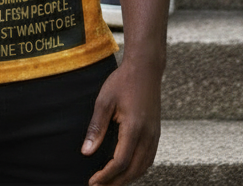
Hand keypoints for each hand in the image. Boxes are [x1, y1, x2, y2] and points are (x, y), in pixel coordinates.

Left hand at [84, 61, 161, 185]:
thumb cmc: (123, 81)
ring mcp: (154, 134)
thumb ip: (96, 128)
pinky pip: (149, 158)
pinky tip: (127, 170)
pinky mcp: (156, 132)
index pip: (120, 162)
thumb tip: (86, 152)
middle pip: (133, 170)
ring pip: (143, 167)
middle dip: (116, 183)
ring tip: (111, 182)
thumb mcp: (104, 101)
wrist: (146, 68)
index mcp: (134, 128)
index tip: (92, 182)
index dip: (106, 176)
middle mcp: (148, 135)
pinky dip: (138, 169)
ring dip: (128, 178)